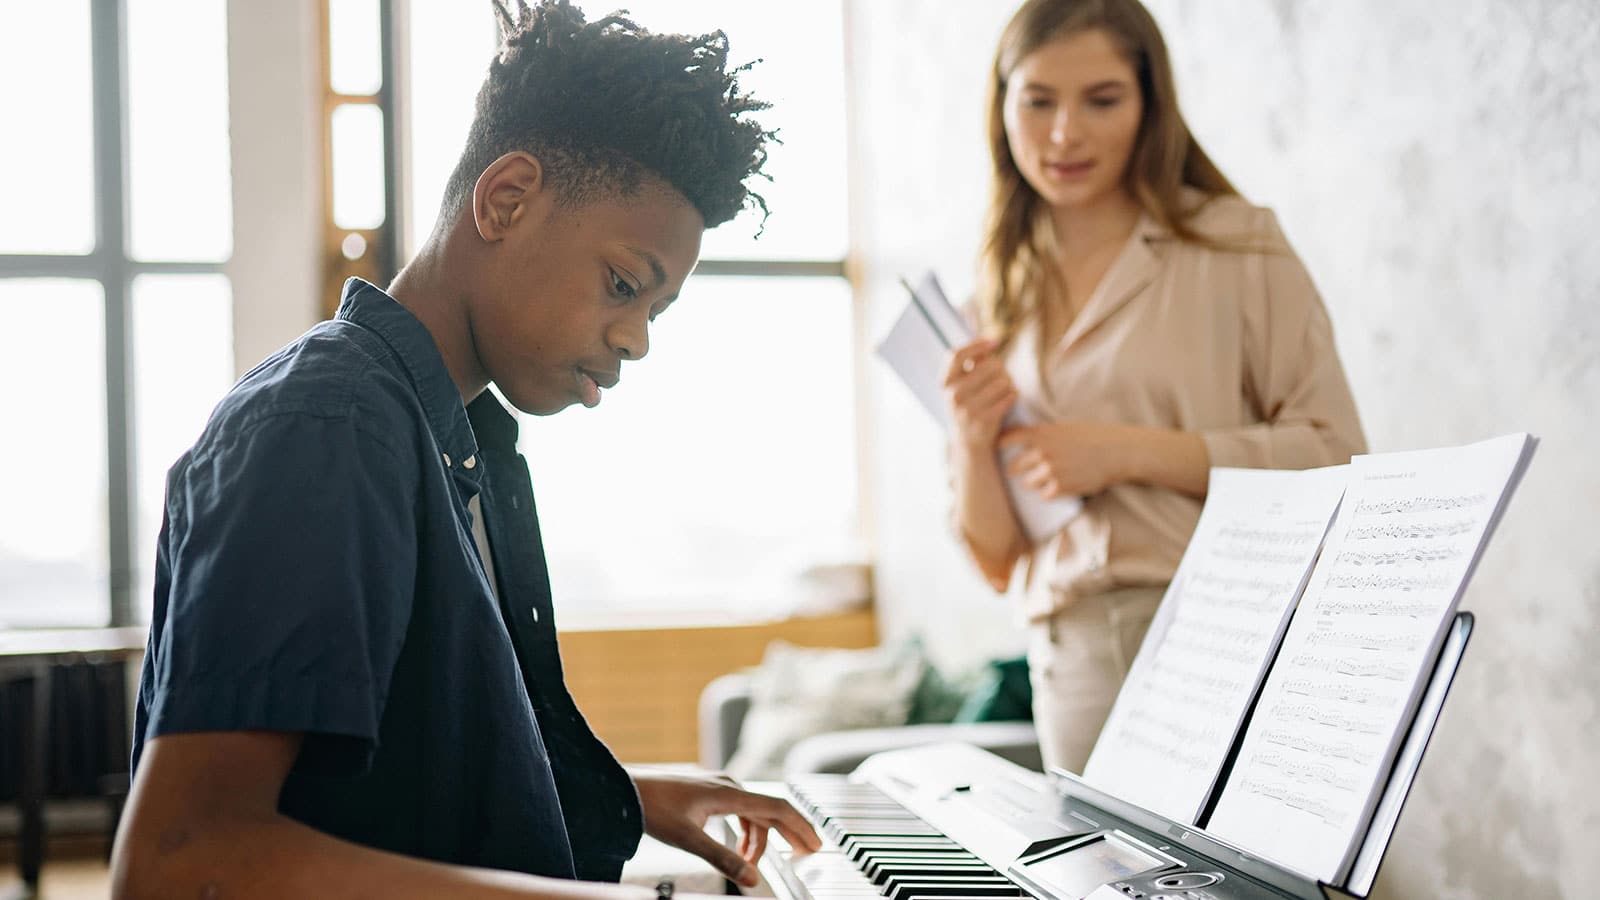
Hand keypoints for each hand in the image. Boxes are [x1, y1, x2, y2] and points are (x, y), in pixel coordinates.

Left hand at [632, 769, 821, 887]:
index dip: (800, 826)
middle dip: (790, 832)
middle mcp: (729, 786)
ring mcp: (719, 788)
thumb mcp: (690, 840)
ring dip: (761, 838)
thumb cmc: (653, 809)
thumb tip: (752, 879)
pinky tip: (740, 848)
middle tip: (807, 853)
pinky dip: (746, 831)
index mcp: (730, 793)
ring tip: (755, 864)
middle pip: (771, 809)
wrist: (626, 791)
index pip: (777, 808)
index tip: (817, 843)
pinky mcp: (709, 793)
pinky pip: (740, 811)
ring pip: (754, 813)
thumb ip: (723, 859)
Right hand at [943, 338, 1017, 450]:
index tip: (994, 341)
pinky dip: (1013, 395)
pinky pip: (1010, 396)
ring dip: (1009, 383)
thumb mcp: (961, 384)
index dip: (976, 345)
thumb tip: (992, 339)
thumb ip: (972, 362)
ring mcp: (969, 409)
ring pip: (1003, 381)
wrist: (968, 440)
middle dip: (1000, 368)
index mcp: (945, 382)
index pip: (956, 355)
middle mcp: (954, 395)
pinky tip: (1007, 400)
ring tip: (1004, 389)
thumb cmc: (968, 403)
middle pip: (989, 366)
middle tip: (1001, 376)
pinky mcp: (986, 420)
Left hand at [997, 422, 1136, 497]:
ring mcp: (1051, 471)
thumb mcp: (1062, 428)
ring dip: (1033, 482)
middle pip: (1014, 467)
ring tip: (1047, 477)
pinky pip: (1044, 494)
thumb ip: (1040, 434)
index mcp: (1041, 434)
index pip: (1007, 439)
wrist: (1116, 452)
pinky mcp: (1061, 487)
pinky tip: (1058, 486)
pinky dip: (1048, 492)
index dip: (999, 445)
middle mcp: (1042, 452)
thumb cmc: (1090, 437)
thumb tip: (1014, 436)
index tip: (996, 450)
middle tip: (1019, 470)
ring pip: (1028, 483)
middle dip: (1016, 469)